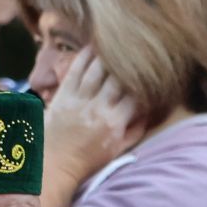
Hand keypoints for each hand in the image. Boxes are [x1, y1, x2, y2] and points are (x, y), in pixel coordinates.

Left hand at [41, 48, 139, 206]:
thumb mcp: (117, 150)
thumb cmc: (87, 159)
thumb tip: (149, 112)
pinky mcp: (63, 95)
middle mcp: (98, 108)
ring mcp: (79, 100)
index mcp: (114, 122)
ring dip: (109, 55)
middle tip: (139, 49)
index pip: (136, 96)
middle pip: (118, 79)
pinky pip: (75, 71)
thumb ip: (135, 130)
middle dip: (130, 64)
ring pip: (98, 70)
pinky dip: (85, 57)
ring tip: (118, 43)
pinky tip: (93, 46)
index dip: (146, 83)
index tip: (153, 74)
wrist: (53, 164)